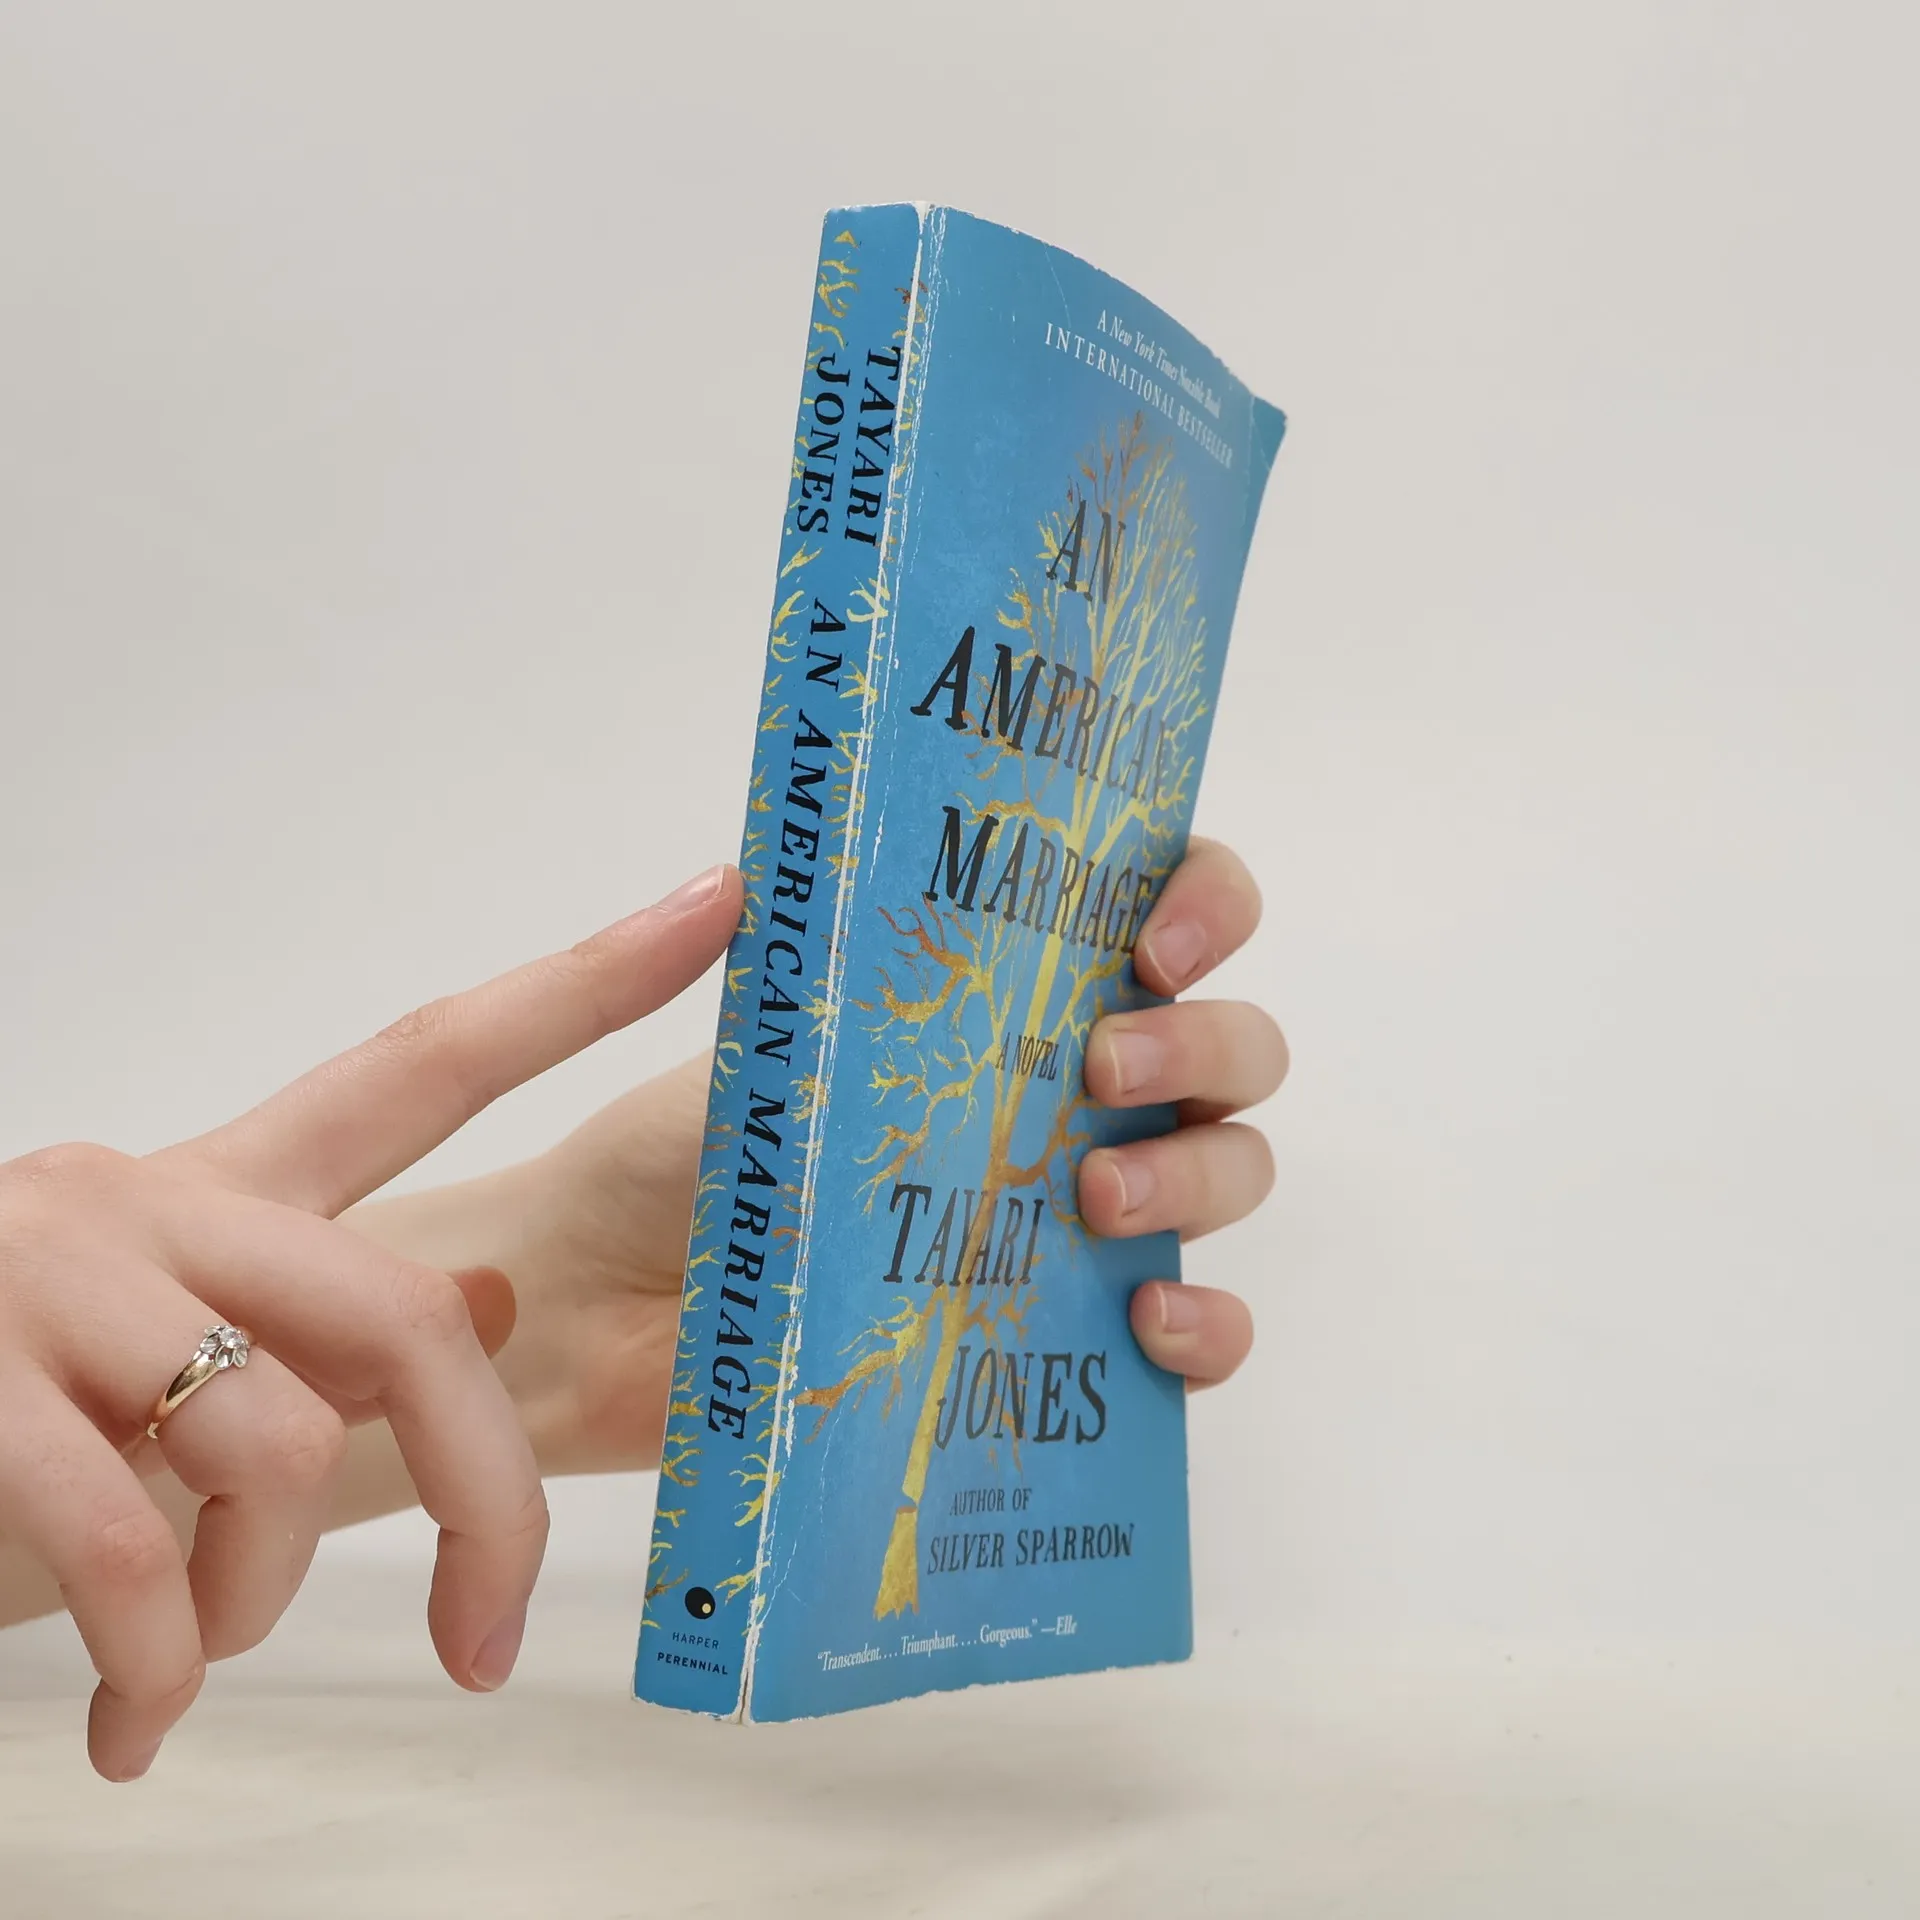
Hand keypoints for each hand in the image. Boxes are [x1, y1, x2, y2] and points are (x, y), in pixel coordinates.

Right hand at [0, 863, 740, 1780]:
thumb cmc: (2, 1403)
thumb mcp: (168, 1343)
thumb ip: (321, 1321)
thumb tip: (489, 1307)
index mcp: (221, 1183)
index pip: (432, 1059)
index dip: (587, 983)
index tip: (721, 902)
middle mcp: (151, 1199)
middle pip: (410, 1318)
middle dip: (486, 1501)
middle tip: (488, 1634)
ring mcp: (56, 1281)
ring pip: (285, 1448)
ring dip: (264, 1596)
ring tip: (195, 1650)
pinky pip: (136, 1552)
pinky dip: (166, 1664)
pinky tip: (141, 1716)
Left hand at [445, 836, 1282, 1481]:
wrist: (607, 1310)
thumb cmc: (676, 1154)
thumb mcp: (756, 1033)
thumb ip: (792, 945)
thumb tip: (740, 873)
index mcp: (1011, 996)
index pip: (1165, 910)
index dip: (1206, 902)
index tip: (1154, 939)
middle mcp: (1068, 1095)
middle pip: (1231, 1045)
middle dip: (1203, 1043)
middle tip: (1103, 1068)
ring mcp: (1078, 1215)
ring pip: (1231, 1168)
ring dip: (1199, 1174)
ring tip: (1093, 1199)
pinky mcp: (1066, 1333)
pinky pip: (1200, 1329)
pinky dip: (1208, 1325)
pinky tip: (1148, 1322)